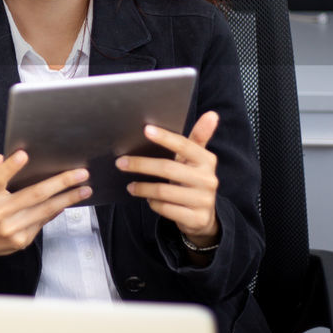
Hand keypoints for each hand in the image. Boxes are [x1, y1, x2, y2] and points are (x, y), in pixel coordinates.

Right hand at [0, 150, 91, 287]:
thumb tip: (8, 157)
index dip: (11, 167)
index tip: (24, 155)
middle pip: (34, 195)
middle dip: (61, 183)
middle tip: (81, 173)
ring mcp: (11, 229)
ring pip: (45, 210)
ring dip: (68, 198)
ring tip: (85, 189)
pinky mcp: (20, 240)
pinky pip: (43, 221)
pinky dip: (56, 210)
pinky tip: (66, 202)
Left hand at [117, 111, 220, 247]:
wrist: (204, 217)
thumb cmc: (193, 180)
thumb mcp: (196, 160)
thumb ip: (199, 137)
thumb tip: (212, 114)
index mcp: (207, 160)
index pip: (184, 145)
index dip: (165, 137)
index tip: (146, 130)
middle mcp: (208, 179)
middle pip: (167, 168)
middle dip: (140, 164)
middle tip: (121, 163)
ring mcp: (203, 200)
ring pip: (163, 191)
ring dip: (142, 188)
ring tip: (130, 186)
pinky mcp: (196, 218)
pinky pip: (165, 209)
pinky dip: (153, 204)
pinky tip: (148, 200)